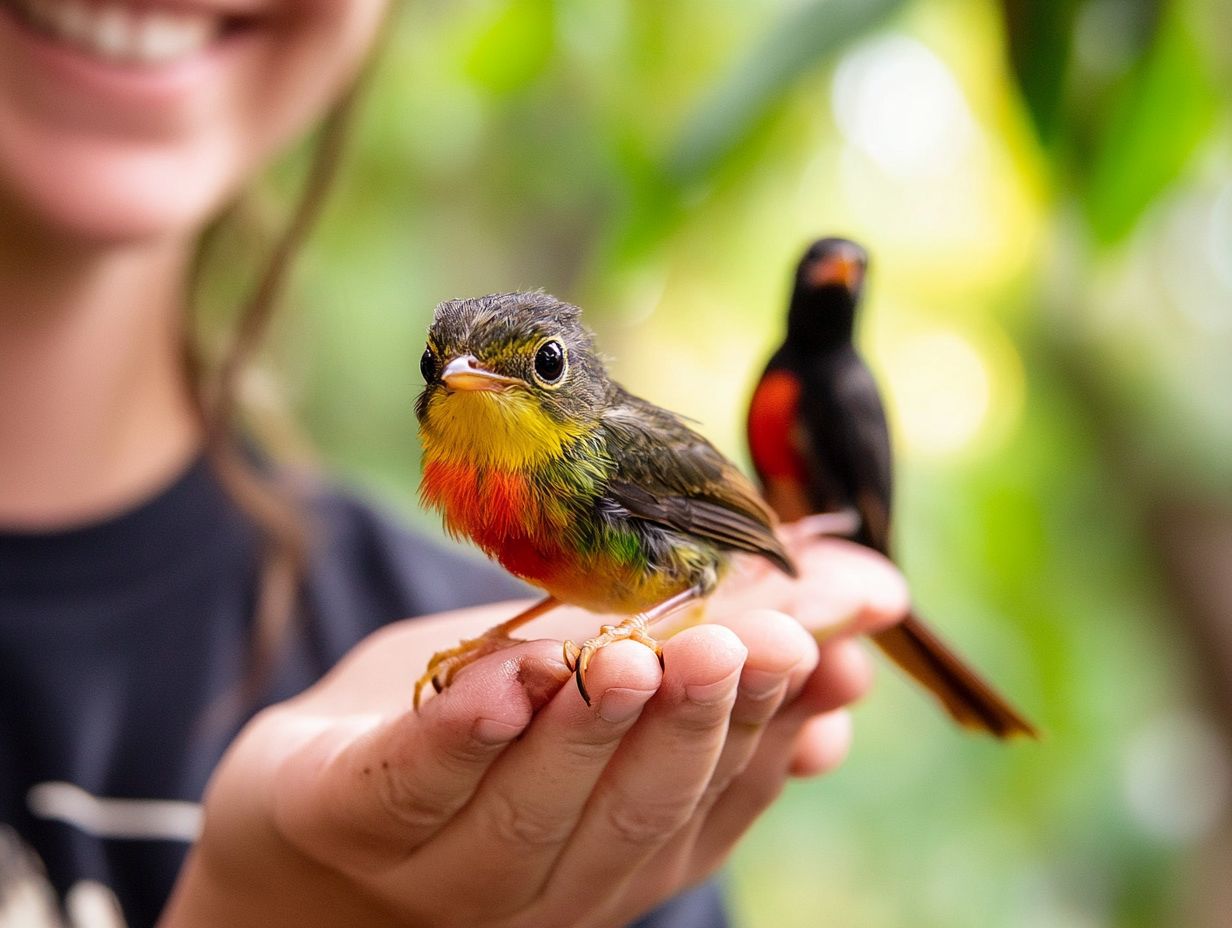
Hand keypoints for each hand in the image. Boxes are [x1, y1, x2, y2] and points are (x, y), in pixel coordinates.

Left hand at [160, 538, 905, 927]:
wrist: (325, 827)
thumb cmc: (488, 749)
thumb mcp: (612, 693)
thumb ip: (717, 672)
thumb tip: (864, 638)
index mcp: (634, 843)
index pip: (722, 790)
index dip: (775, 717)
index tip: (821, 642)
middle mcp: (558, 873)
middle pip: (642, 807)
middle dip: (698, 721)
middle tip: (749, 643)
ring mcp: (451, 863)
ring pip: (536, 805)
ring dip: (591, 729)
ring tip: (634, 656)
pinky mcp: (353, 815)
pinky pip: (412, 784)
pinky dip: (457, 736)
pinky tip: (497, 680)